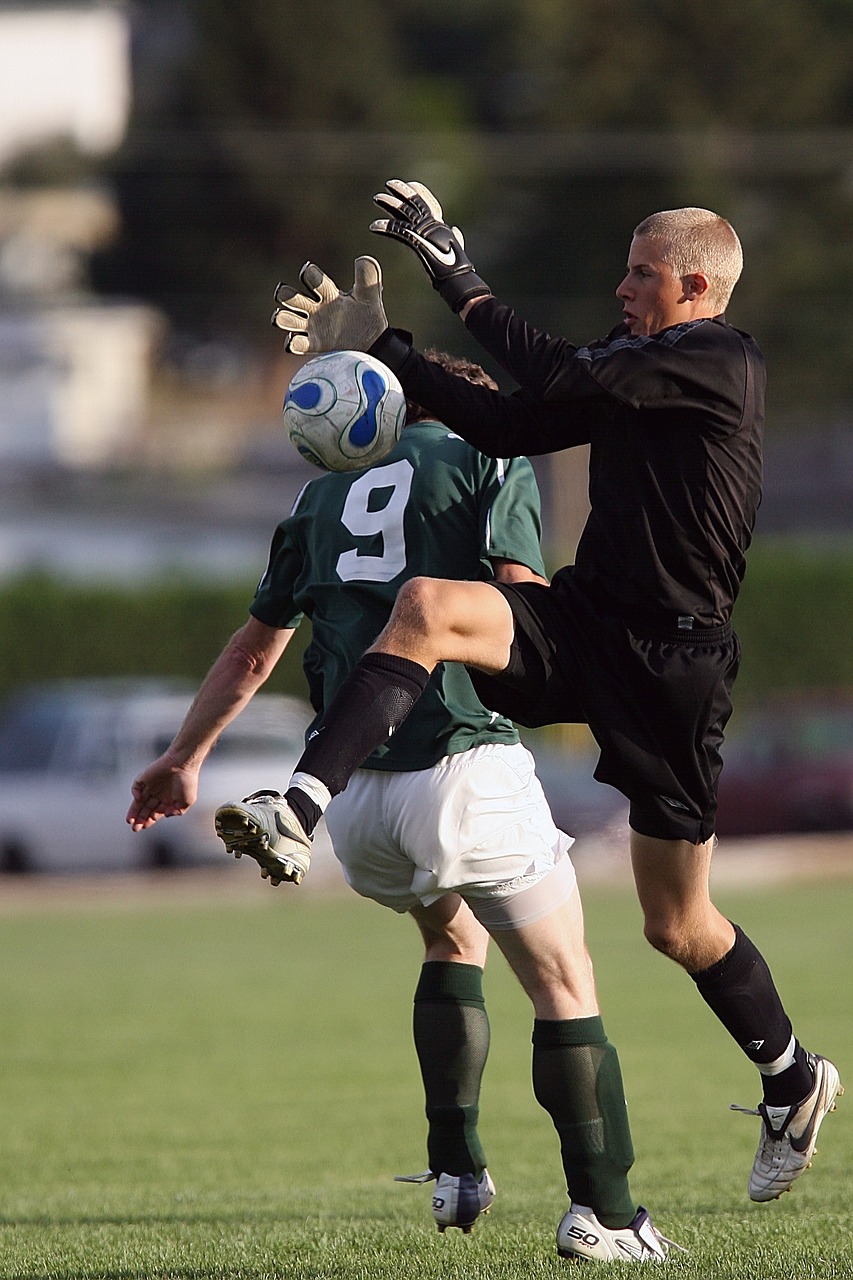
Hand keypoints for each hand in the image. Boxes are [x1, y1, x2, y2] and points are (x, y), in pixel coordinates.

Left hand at [126, 755, 198, 830]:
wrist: (184, 762)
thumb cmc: (188, 780)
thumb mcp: (188, 801)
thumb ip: (178, 811)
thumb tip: (166, 815)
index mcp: (167, 800)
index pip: (155, 813)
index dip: (149, 820)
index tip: (144, 827)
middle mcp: (157, 794)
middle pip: (145, 809)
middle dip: (140, 819)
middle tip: (134, 829)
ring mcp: (150, 786)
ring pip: (138, 801)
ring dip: (134, 811)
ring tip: (130, 821)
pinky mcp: (144, 777)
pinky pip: (136, 787)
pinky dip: (135, 793)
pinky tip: (138, 799)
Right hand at [271, 256, 386, 353]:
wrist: (373, 346)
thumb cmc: (369, 319)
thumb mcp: (370, 296)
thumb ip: (367, 276)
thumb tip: (362, 259)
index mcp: (328, 293)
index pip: (310, 277)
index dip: (308, 274)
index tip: (313, 278)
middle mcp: (315, 309)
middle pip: (289, 296)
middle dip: (285, 295)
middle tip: (293, 298)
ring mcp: (312, 327)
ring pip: (285, 319)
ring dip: (281, 317)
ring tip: (286, 318)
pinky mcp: (313, 345)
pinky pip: (294, 343)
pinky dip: (291, 342)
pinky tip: (295, 341)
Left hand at [370, 179, 490, 312]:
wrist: (455, 277)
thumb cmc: (457, 268)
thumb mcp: (457, 247)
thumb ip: (455, 238)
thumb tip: (455, 230)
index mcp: (440, 226)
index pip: (430, 204)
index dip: (421, 193)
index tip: (412, 183)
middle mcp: (433, 224)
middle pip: (415, 202)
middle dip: (402, 191)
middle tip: (389, 184)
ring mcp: (425, 231)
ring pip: (404, 212)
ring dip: (389, 203)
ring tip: (377, 197)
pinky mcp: (416, 240)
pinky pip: (397, 230)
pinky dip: (385, 227)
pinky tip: (374, 226)